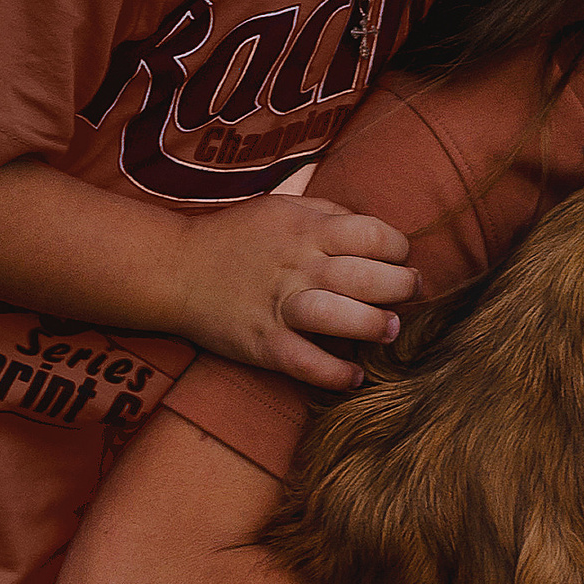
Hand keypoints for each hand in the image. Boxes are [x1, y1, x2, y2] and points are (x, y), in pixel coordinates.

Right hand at [173, 195, 418, 388]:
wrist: (174, 269)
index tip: (401, 259)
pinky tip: (353, 376)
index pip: (373, 235)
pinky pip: (308, 364)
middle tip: (408, 293)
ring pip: (343, 318)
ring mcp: (281, 306)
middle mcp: (299, 265)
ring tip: (388, 329)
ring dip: (375, 326)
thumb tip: (374, 229)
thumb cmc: (235, 237)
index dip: (399, 248)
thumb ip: (328, 213)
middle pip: (369, 277)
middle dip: (401, 287)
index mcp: (307, 229)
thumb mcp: (282, 206)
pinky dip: (336, 374)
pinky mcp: (264, 343)